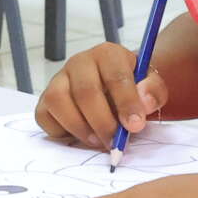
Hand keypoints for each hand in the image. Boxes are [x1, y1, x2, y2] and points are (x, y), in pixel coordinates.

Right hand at [35, 41, 164, 149]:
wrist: (115, 91)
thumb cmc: (133, 89)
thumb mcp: (151, 86)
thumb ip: (153, 91)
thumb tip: (144, 102)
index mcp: (108, 54)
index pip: (115, 75)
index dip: (126, 102)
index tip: (135, 126)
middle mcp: (79, 63)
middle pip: (85, 91)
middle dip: (102, 122)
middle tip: (114, 142)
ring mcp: (58, 80)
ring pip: (58, 101)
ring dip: (79, 127)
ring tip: (97, 141)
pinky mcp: (45, 100)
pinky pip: (43, 116)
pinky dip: (60, 131)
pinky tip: (79, 136)